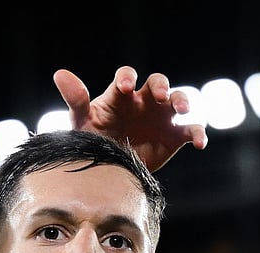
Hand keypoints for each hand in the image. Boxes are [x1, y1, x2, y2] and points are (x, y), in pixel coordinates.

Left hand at [57, 65, 207, 171]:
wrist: (108, 170)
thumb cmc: (93, 140)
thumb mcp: (82, 122)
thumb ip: (76, 99)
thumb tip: (59, 73)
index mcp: (121, 95)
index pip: (127, 76)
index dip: (127, 78)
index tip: (125, 87)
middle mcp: (144, 101)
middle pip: (158, 83)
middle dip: (162, 86)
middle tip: (161, 96)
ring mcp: (161, 117)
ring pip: (179, 100)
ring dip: (182, 101)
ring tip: (181, 110)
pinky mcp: (174, 136)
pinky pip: (191, 130)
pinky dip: (199, 133)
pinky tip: (200, 143)